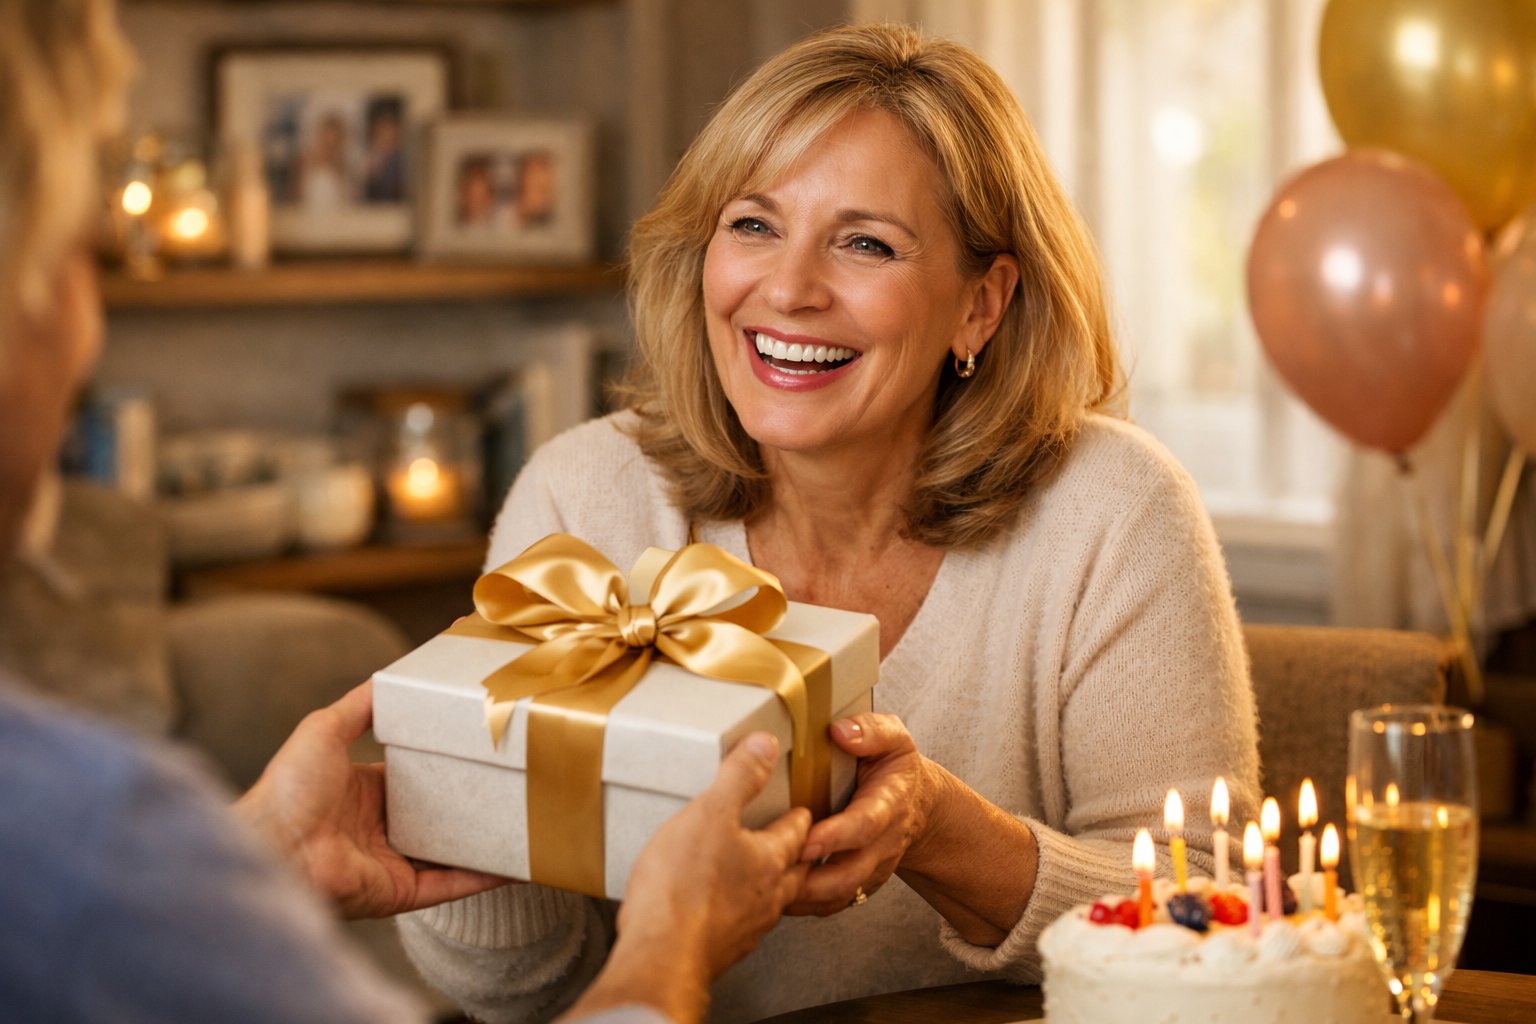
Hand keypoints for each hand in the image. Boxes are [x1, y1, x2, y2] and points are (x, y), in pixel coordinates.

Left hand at [233, 680, 505, 918]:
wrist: (275, 848)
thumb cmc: (288, 789)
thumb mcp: (324, 729)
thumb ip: (360, 705)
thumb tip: (389, 677)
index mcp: (364, 793)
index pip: (415, 778)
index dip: (444, 764)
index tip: (480, 746)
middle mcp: (381, 830)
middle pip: (438, 815)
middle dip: (472, 802)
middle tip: (514, 780)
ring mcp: (395, 862)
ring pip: (452, 852)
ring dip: (486, 840)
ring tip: (526, 821)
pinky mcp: (403, 891)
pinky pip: (453, 884)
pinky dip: (486, 877)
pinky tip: (518, 864)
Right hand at [566, 733, 810, 1023]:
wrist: (660, 956)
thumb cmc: (685, 887)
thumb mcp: (710, 813)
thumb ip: (739, 777)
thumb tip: (766, 745)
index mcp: (771, 861)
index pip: (798, 833)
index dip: (801, 816)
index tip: (803, 808)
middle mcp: (767, 898)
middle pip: (793, 870)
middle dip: (794, 853)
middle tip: (792, 838)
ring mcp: (746, 928)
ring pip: (768, 899)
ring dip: (766, 883)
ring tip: (754, 869)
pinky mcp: (720, 948)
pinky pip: (738, 923)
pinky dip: (736, 909)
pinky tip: (716, 904)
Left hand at [786, 712, 939, 915]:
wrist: (915, 804)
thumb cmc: (894, 768)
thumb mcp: (893, 738)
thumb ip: (871, 731)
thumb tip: (840, 731)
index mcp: (888, 804)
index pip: (864, 825)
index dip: (836, 836)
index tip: (806, 838)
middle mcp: (881, 844)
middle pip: (849, 873)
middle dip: (813, 877)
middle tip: (776, 869)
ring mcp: (869, 868)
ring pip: (837, 895)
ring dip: (802, 895)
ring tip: (766, 886)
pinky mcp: (857, 884)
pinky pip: (831, 904)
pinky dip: (804, 905)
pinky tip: (775, 895)